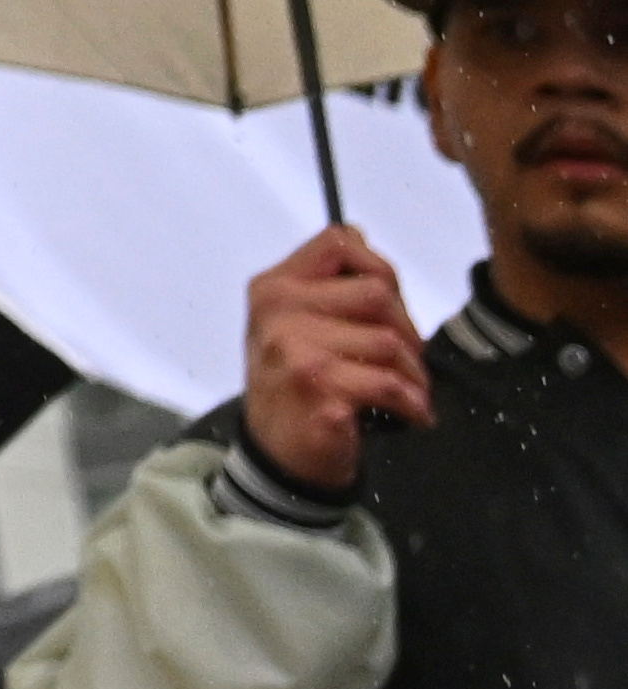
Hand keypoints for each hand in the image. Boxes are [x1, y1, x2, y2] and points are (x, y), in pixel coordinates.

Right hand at [238, 224, 429, 496]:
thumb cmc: (296, 385)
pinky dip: (414, 404)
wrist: (280, 455)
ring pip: (390, 342)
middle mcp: (277, 312)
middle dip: (408, 331)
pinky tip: (410, 415)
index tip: (386, 306)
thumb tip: (358, 232)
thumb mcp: (294, 324)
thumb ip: (325, 283)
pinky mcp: (319, 390)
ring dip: (414, 375)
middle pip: (377, 293)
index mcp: (273, 287)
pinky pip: (391, 384)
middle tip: (406, 361)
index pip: (338, 243)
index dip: (378, 267)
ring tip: (407, 394)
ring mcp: (294, 351)